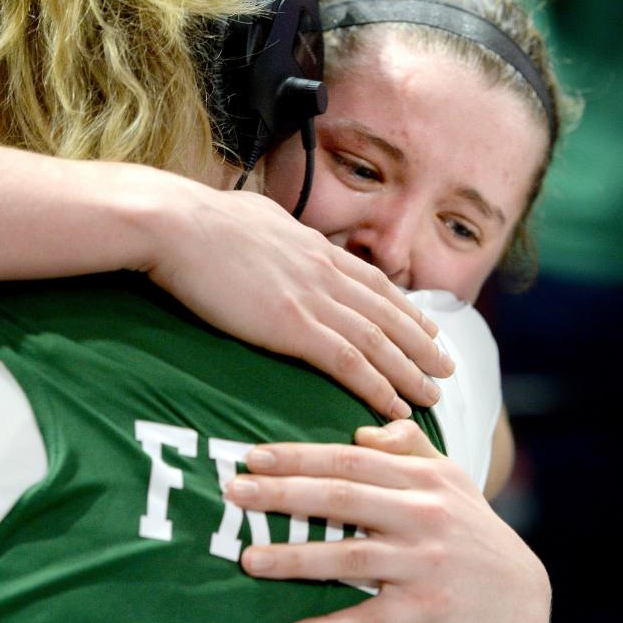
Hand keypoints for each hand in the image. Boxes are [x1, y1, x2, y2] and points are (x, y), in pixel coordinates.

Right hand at [146, 189, 451, 418]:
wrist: (176, 224)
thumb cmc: (195, 219)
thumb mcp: (250, 215)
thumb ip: (273, 228)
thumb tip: (273, 227)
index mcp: (313, 246)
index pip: (372, 282)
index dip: (403, 308)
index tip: (425, 329)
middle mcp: (324, 271)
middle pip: (387, 313)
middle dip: (422, 345)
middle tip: (446, 370)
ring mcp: (312, 298)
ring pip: (378, 341)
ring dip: (410, 372)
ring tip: (433, 396)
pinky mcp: (293, 325)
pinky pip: (349, 362)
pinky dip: (377, 387)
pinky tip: (395, 407)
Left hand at [223, 420, 549, 622]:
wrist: (519, 594)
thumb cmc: (471, 527)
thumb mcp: (450, 477)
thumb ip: (408, 447)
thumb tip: (362, 433)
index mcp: (421, 479)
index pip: (349, 460)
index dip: (299, 456)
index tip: (253, 456)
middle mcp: (421, 515)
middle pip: (342, 500)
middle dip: (283, 494)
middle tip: (233, 492)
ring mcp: (424, 563)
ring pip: (349, 559)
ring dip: (295, 559)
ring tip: (248, 559)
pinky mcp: (427, 608)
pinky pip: (371, 620)